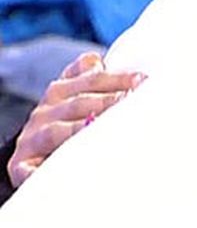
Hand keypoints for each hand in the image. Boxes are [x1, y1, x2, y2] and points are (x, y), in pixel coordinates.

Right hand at [7, 53, 143, 186]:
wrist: (33, 159)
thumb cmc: (68, 126)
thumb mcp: (77, 98)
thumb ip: (88, 79)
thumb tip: (95, 59)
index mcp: (59, 91)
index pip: (92, 80)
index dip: (118, 79)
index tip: (142, 81)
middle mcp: (44, 112)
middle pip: (79, 103)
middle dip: (106, 102)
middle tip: (131, 102)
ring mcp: (32, 139)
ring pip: (57, 132)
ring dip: (80, 130)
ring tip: (104, 130)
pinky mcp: (23, 166)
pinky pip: (32, 167)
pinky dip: (45, 167)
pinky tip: (68, 166)